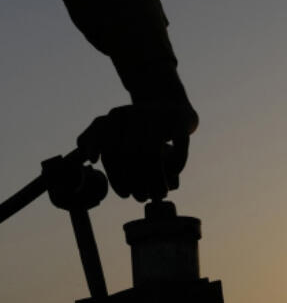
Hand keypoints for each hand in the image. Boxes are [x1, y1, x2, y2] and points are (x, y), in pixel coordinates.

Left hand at [77, 99, 196, 201]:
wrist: (172, 104)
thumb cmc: (140, 124)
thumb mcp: (115, 126)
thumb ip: (95, 138)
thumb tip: (89, 159)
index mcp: (117, 115)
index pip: (111, 150)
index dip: (116, 176)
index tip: (123, 194)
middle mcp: (136, 112)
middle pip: (130, 153)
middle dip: (135, 181)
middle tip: (140, 198)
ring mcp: (160, 115)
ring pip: (152, 153)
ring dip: (154, 180)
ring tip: (157, 194)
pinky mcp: (181, 121)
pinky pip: (178, 147)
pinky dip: (175, 165)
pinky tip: (173, 175)